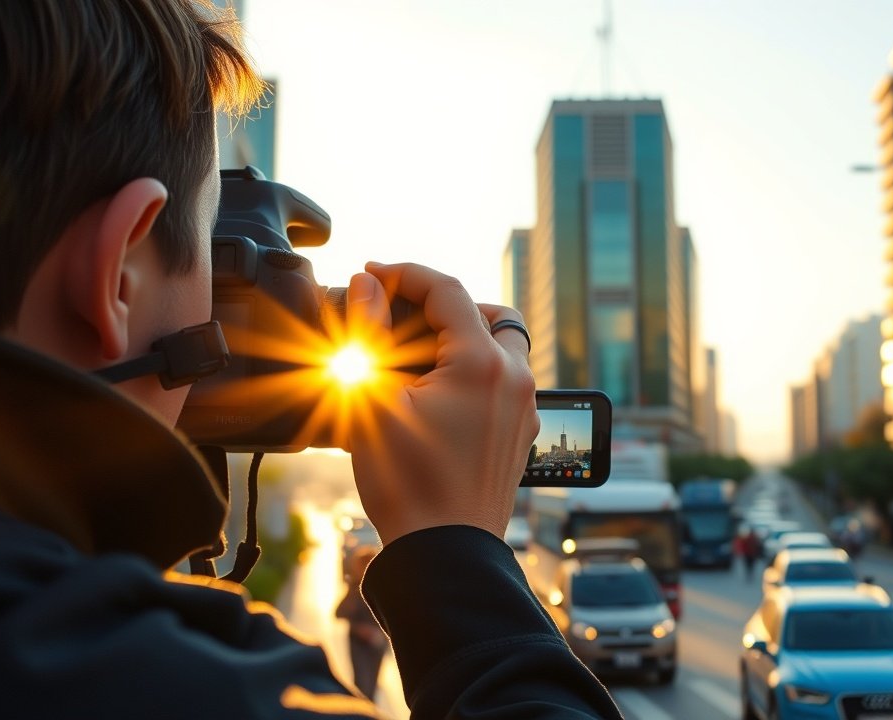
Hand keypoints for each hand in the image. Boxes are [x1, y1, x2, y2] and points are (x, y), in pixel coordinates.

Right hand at [343, 262, 537, 544]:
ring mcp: (524, 408)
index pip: (447, 291)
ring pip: (504, 347)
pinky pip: (506, 383)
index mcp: (482, 363)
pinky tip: (437, 391)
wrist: (445, 554)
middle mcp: (515, 379)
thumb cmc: (408, 485)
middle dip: (444, 303)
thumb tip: (367, 285)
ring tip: (418, 352)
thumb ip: (369, 335)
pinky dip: (477, 371)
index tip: (373, 275)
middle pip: (489, 312)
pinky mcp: (521, 434)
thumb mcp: (374, 403)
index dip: (404, 274)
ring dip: (466, 337)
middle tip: (401, 311)